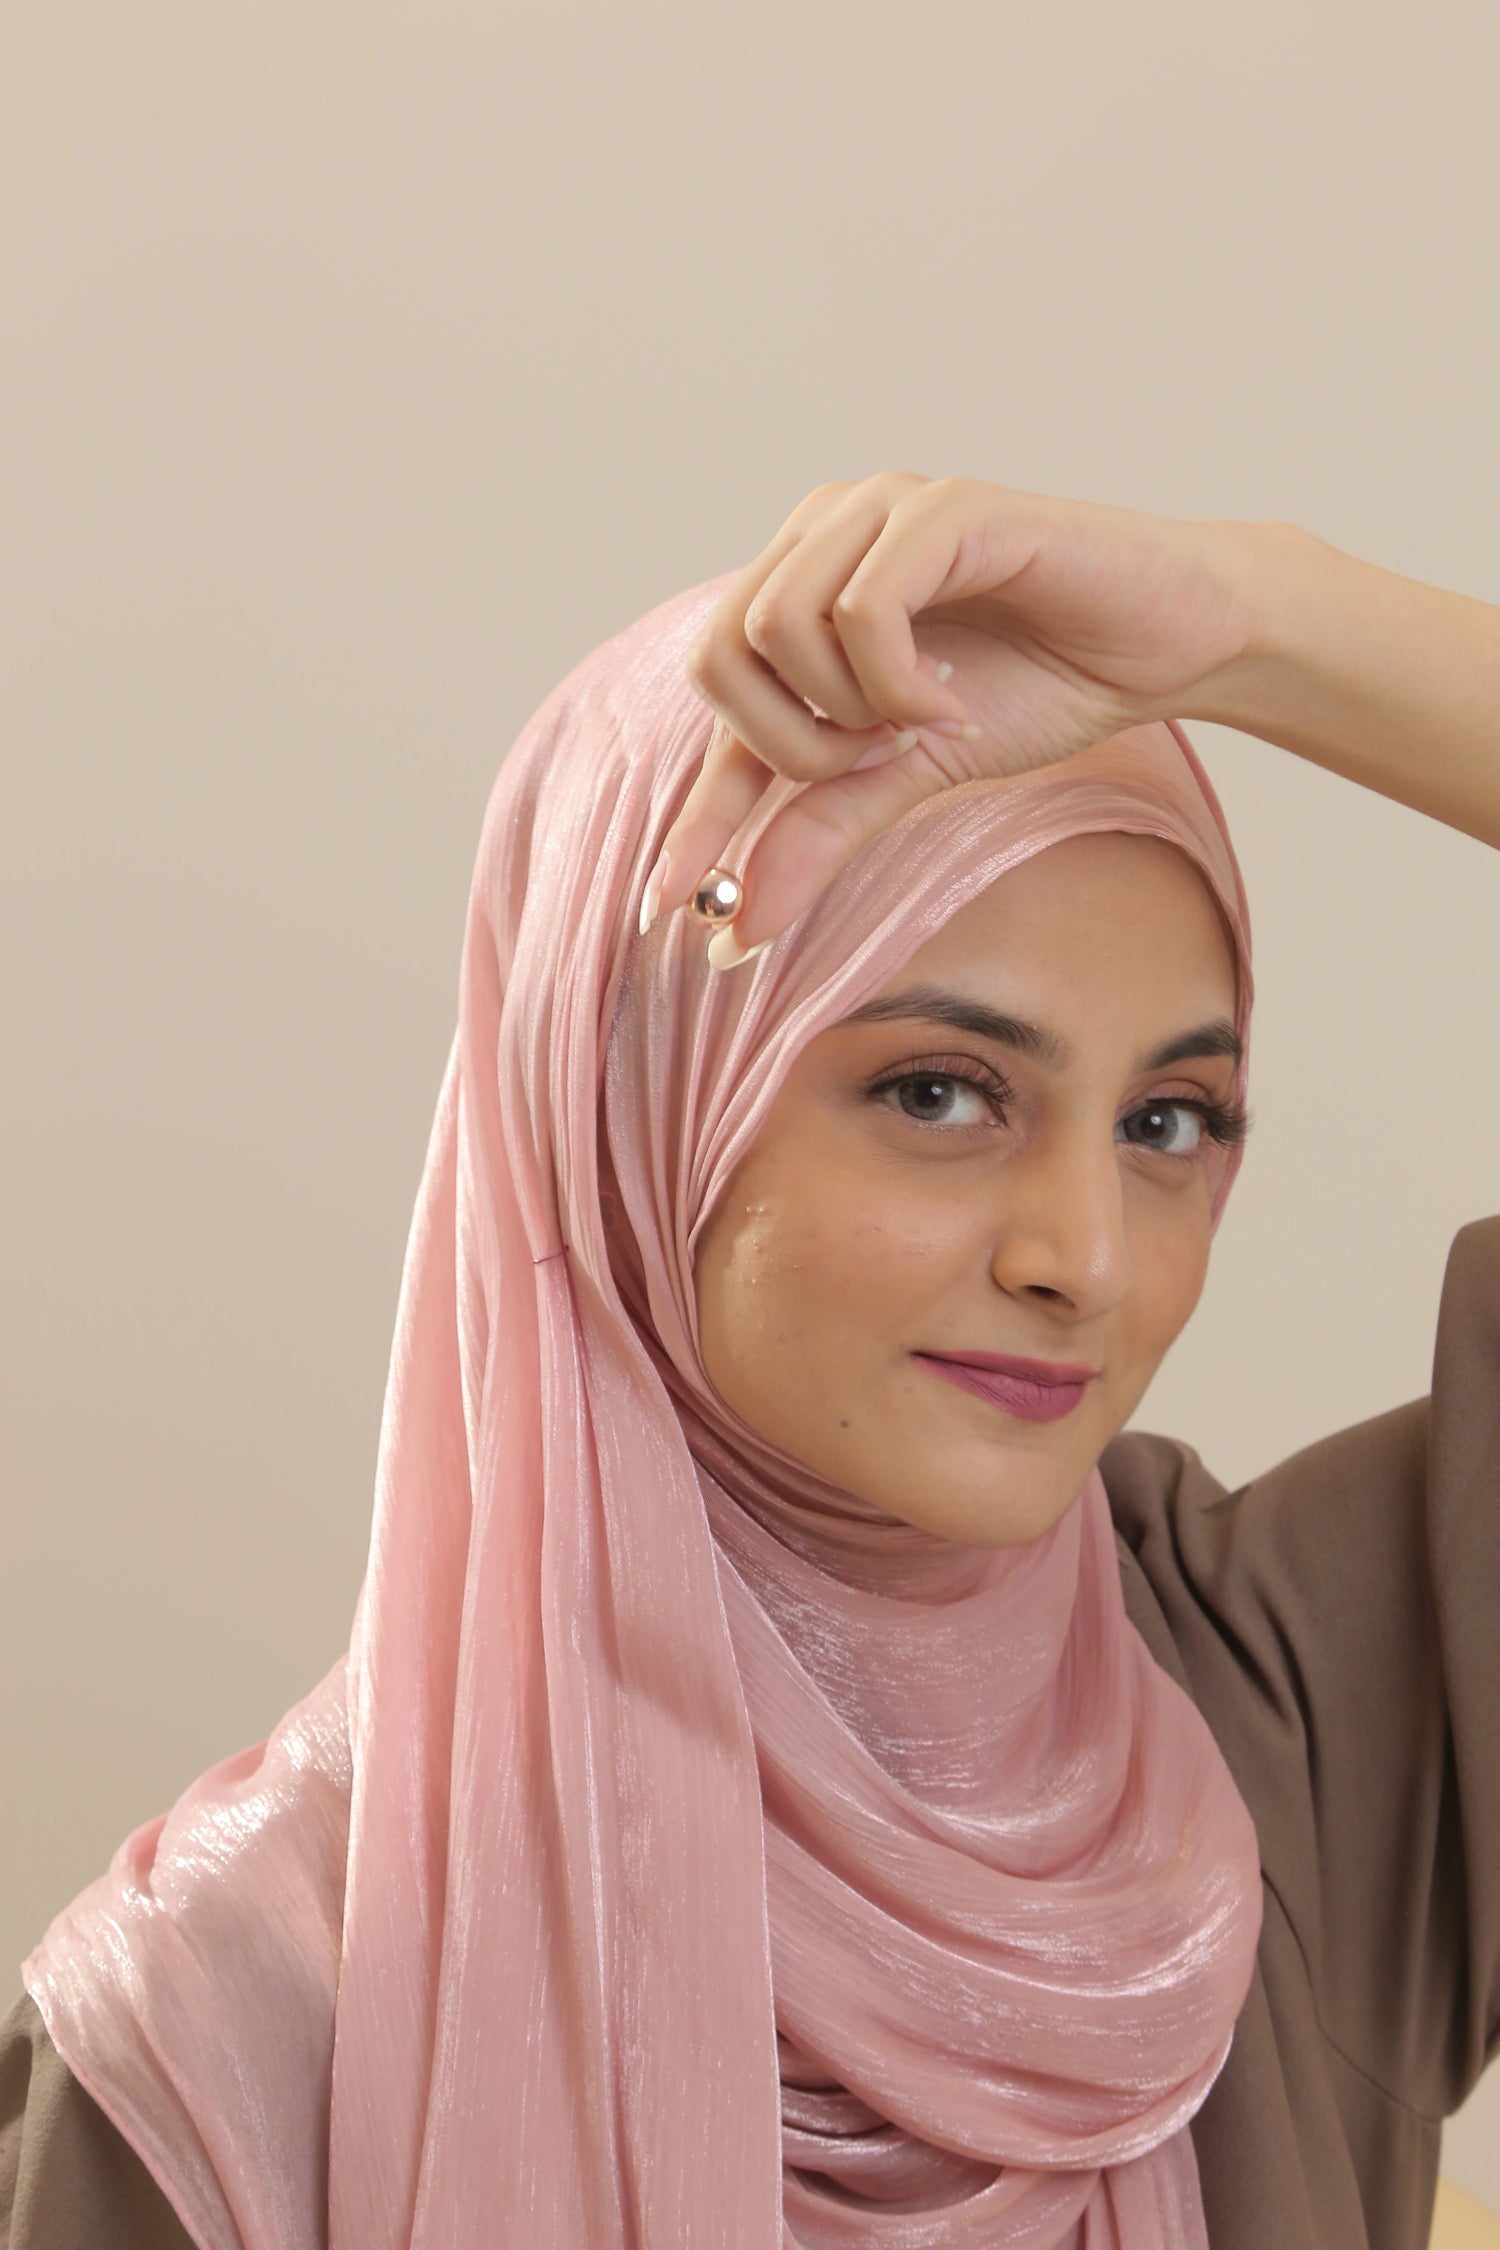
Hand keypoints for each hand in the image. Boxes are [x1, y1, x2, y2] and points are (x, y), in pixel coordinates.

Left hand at [644, 473, 1262, 955]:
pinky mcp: (943, 509)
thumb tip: (737, 929)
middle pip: (720, 655)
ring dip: (846, 711)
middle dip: (787, 746)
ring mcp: (878, 510)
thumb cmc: (1039, 685)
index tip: (668, 907)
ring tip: (920, 725)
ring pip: (777, 625)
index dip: (696, 809)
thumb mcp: (907, 775)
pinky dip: (896, 681)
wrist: (1163, 643)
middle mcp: (823, 532)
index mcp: (801, 585)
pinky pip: (861, 608)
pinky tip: (951, 701)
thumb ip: (819, 833)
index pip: (715, 699)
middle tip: (870, 765)